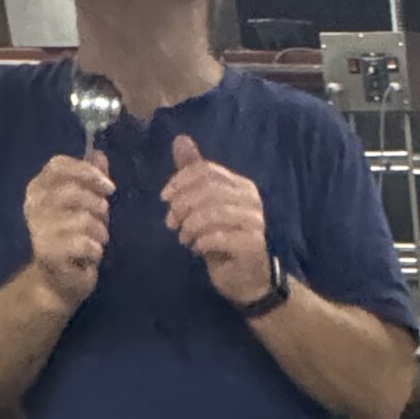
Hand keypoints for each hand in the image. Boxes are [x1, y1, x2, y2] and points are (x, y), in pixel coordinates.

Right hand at [23, 154, 111, 310]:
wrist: (58, 281)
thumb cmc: (74, 238)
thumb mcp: (86, 204)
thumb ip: (91, 179)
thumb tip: (99, 154)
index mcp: (38, 188)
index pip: (58, 165)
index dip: (87, 172)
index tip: (109, 187)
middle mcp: (33, 205)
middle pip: (73, 190)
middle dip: (98, 206)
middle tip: (101, 220)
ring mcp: (38, 228)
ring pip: (83, 219)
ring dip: (100, 232)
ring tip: (95, 241)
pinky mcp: (48, 252)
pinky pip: (84, 243)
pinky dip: (95, 250)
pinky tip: (89, 255)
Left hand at [162, 132, 271, 307]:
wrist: (247, 279)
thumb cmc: (224, 240)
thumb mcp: (205, 203)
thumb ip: (194, 173)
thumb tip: (180, 139)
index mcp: (241, 186)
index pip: (206, 171)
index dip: (180, 181)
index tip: (164, 198)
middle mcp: (252, 201)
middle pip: (208, 189)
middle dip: (182, 205)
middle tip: (171, 222)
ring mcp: (255, 223)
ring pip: (213, 212)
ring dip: (190, 225)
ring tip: (183, 237)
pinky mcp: (252, 246)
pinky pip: (219, 237)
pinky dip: (201, 241)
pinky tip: (196, 248)